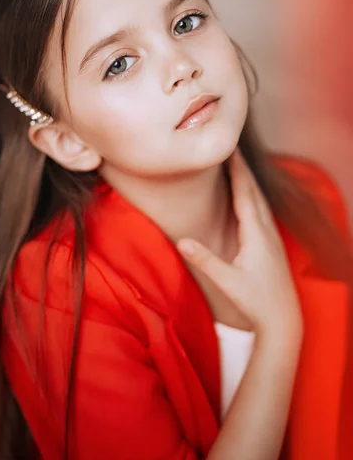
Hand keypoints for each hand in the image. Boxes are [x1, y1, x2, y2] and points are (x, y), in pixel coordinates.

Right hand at [177, 148, 302, 337]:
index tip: (229, 149)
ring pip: (260, 199)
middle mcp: (266, 230)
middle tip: (230, 147)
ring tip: (238, 165)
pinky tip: (250, 197)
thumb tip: (182, 241)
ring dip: (249, 179)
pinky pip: (262, 210)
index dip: (236, 170)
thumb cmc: (255, 302)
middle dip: (242, 168)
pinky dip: (253, 195)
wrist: (283, 318)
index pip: (244, 193)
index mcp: (256, 234)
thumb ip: (206, 261)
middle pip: (254, 190)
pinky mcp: (272, 244)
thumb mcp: (228, 282)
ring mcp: (272, 236)